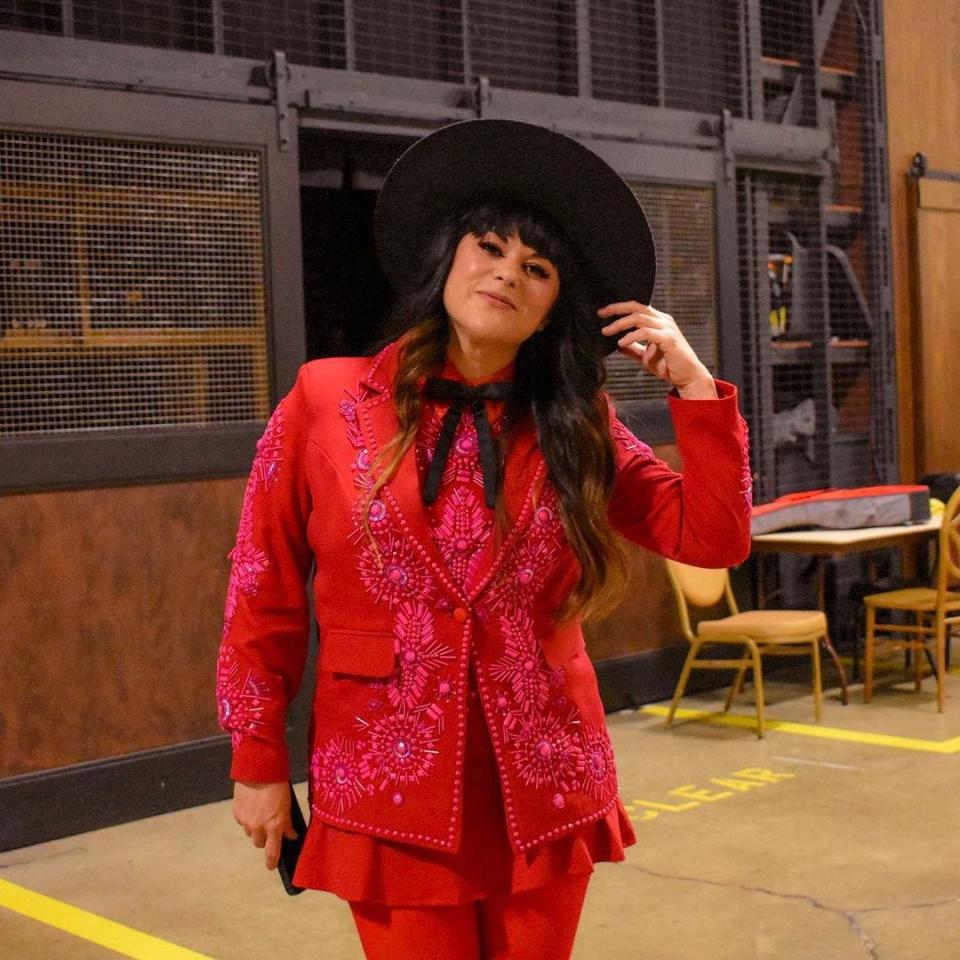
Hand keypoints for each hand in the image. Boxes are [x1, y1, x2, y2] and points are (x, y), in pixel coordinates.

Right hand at [232, 781, 297, 870]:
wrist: (258, 770)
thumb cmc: (277, 785)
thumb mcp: (287, 805)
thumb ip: (287, 823)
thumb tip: (290, 835)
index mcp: (274, 825)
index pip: (272, 852)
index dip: (272, 861)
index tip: (271, 866)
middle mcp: (258, 827)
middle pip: (259, 843)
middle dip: (265, 837)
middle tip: (269, 826)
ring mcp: (246, 821)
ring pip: (250, 832)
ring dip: (255, 827)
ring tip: (260, 812)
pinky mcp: (236, 813)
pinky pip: (242, 821)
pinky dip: (247, 817)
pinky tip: (252, 805)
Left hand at [598, 301, 716, 398]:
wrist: (687, 377)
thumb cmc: (668, 366)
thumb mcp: (645, 356)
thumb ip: (633, 349)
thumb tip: (617, 345)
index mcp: (658, 321)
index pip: (636, 307)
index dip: (618, 308)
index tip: (602, 313)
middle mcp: (663, 320)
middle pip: (636, 307)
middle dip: (616, 309)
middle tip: (600, 315)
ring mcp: (667, 328)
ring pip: (639, 318)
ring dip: (620, 324)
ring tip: (606, 332)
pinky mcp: (669, 339)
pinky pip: (646, 333)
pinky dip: (631, 336)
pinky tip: (621, 343)